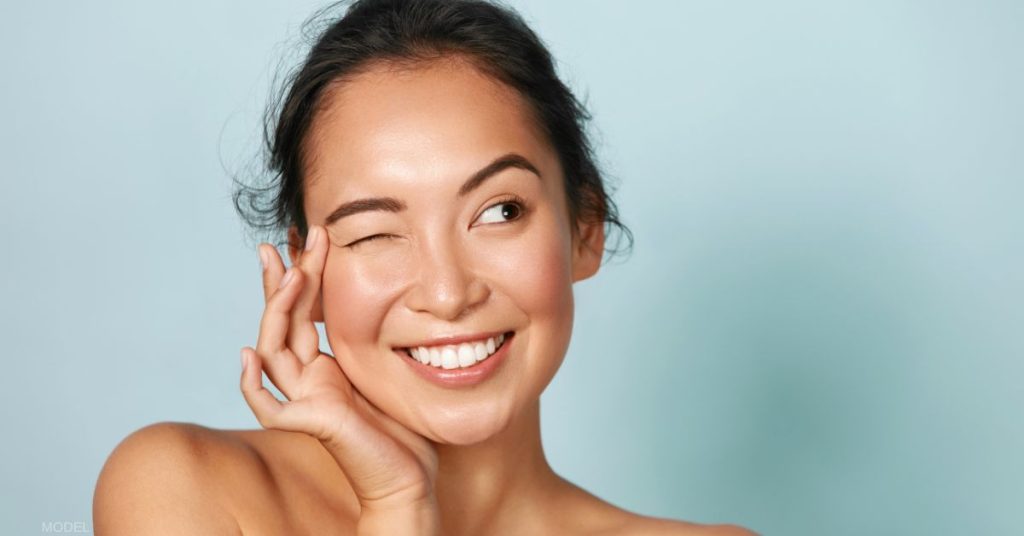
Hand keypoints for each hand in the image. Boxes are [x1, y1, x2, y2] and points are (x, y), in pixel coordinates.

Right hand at [239, 225, 438, 512]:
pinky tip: (249, 355)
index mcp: (326, 366)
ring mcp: (304, 401)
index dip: (303, 275)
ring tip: (291, 273)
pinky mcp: (307, 424)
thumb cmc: (403, 427)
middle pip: (284, 322)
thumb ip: (375, 338)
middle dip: (284, 280)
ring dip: (278, 311)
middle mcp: (309, 379)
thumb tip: (390, 290)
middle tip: (283, 240)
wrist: (409, 475)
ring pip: (273, 351)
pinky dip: (253, 383)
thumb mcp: (389, 366)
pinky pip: (267, 406)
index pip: (305, 312)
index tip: (308, 237)